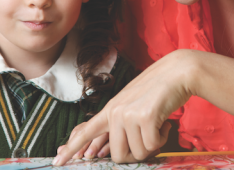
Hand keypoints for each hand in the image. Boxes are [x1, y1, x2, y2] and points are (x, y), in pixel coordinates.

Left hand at [53, 50, 193, 165]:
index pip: (85, 132)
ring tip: (157, 126)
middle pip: (118, 155)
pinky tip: (164, 123)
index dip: (71, 148)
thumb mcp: (130, 106)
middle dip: (135, 155)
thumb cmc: (155, 92)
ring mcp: (128, 114)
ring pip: (138, 153)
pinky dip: (163, 139)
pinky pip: (153, 145)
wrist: (176, 72)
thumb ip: (119, 126)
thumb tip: (108, 151)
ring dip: (152, 145)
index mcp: (109, 111)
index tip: (57, 161)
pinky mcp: (144, 117)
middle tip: (148, 141)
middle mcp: (115, 113)